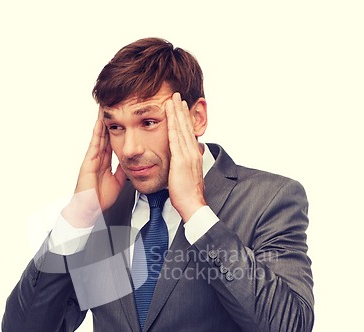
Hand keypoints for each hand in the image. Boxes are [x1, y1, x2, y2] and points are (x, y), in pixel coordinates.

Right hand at [61, 108, 126, 226]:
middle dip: (109, 118)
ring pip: (99, 133)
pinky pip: (95, 142)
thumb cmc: (100, 198)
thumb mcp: (118, 181)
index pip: (112, 140)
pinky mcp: (89, 160)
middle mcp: (98, 156)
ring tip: (106, 104)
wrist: (90, 208)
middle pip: (105, 132)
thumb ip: (122, 171)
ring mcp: (92, 157)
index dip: (117, 127)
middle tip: (114, 102)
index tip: (123, 116)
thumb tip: (130, 163)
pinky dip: (97, 130)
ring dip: (102, 119)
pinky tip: (100, 119)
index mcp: (105, 161)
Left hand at [166, 93, 205, 222]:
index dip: (184, 119)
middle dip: (181, 110)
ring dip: (177, 112)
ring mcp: (187, 155)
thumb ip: (186, 166)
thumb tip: (186, 162)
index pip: (188, 133)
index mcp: (194, 156)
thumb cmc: (188, 195)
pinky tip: (169, 114)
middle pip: (186, 127)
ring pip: (181, 129)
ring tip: (173, 99)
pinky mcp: (181, 160)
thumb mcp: (188, 176)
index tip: (180, 107)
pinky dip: (173, 124)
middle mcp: (192, 152)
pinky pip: (175, 138)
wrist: (192, 204)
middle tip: (177, 95)